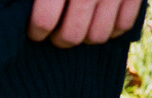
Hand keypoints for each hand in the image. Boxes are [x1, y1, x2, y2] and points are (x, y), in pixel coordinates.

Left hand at [28, 0, 144, 46]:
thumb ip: (36, 0)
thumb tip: (29, 24)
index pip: (44, 22)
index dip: (36, 33)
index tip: (37, 31)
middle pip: (71, 36)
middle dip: (61, 39)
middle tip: (57, 32)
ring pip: (97, 36)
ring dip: (86, 37)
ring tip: (78, 26)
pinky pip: (123, 26)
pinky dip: (111, 29)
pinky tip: (100, 20)